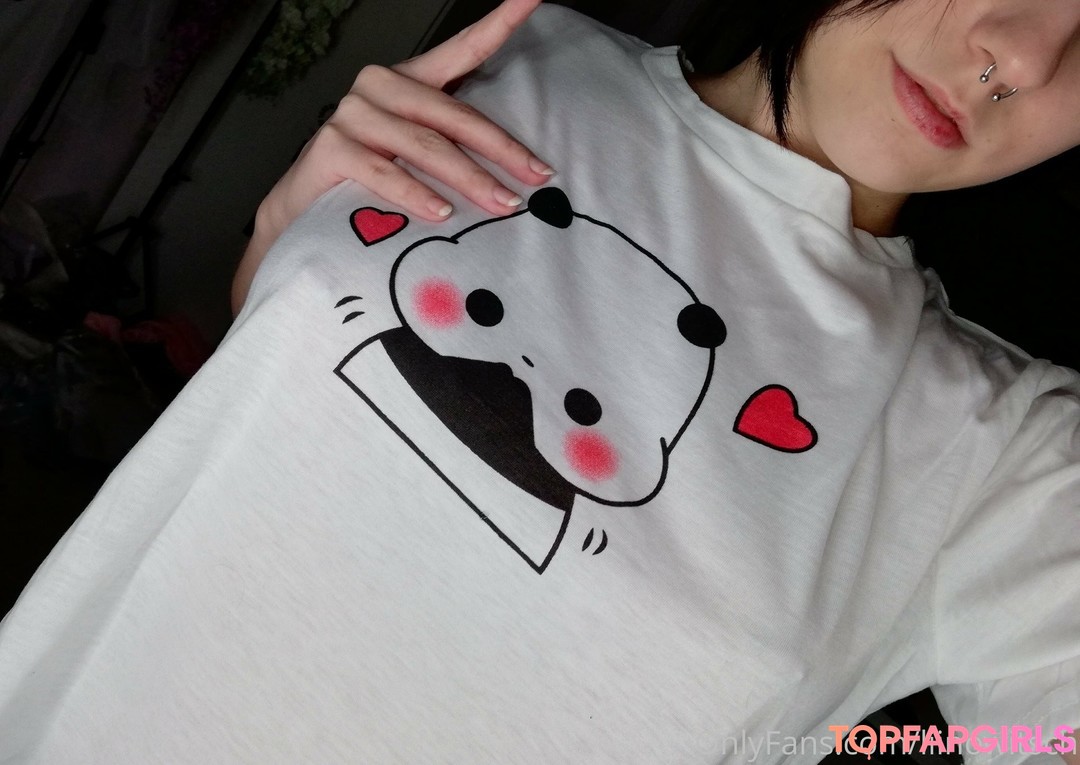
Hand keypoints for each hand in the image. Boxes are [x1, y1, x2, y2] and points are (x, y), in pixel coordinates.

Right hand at [233, 0, 551, 312]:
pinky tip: (442, 212)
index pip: (463, 49)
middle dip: (502, 150)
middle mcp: (380, 87)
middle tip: (537, 175)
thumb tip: (515, 173)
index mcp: (409, 81)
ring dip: (470, 179)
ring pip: (426, 146)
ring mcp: (353, 114)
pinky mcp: (332, 147)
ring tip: (503, 204)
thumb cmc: (367, 181)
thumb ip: (453, 147)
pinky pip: (385, 173)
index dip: (499, 23)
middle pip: (455, 115)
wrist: (303, 211)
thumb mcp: (416, 156)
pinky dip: (416, 195)